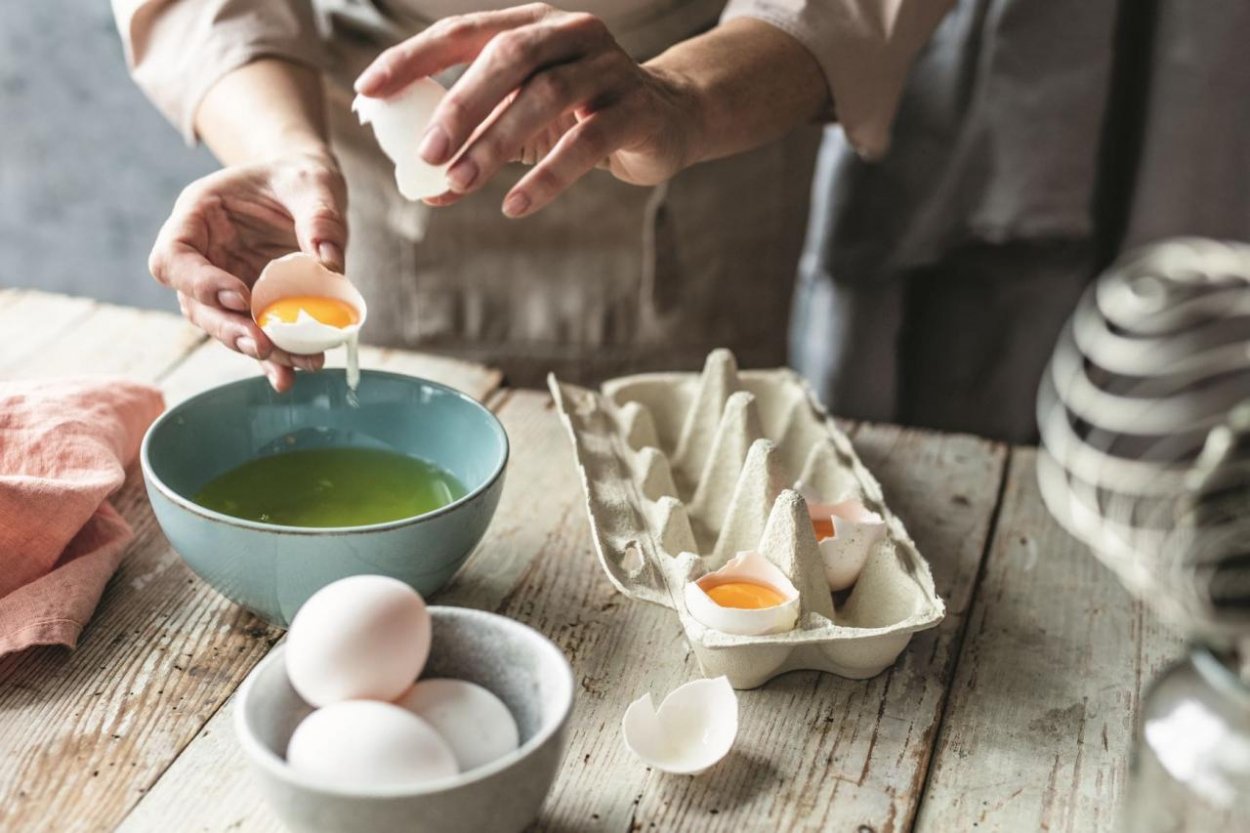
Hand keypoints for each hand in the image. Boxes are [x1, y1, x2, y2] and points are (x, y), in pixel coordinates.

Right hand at [149, 151, 347, 390]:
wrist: (307, 191)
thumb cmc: (299, 178)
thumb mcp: (313, 183)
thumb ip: (320, 216)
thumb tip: (330, 263)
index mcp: (198, 216)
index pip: (174, 257)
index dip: (199, 282)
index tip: (240, 296)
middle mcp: (203, 255)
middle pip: (195, 304)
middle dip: (228, 329)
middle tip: (263, 345)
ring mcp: (224, 283)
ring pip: (224, 326)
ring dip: (257, 350)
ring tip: (294, 365)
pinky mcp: (251, 305)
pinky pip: (256, 334)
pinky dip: (274, 357)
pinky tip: (293, 373)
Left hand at [355, 3, 703, 217]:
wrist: (669, 119)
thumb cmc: (583, 116)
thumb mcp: (525, 123)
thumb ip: (478, 145)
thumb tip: (424, 190)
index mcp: (532, 25)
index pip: (463, 32)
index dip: (414, 58)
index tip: (370, 89)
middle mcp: (570, 34)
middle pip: (508, 56)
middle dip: (460, 103)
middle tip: (426, 151)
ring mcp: (608, 68)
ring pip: (547, 96)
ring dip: (498, 142)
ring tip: (461, 183)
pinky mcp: (636, 110)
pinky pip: (588, 141)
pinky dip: (548, 175)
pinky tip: (516, 204)